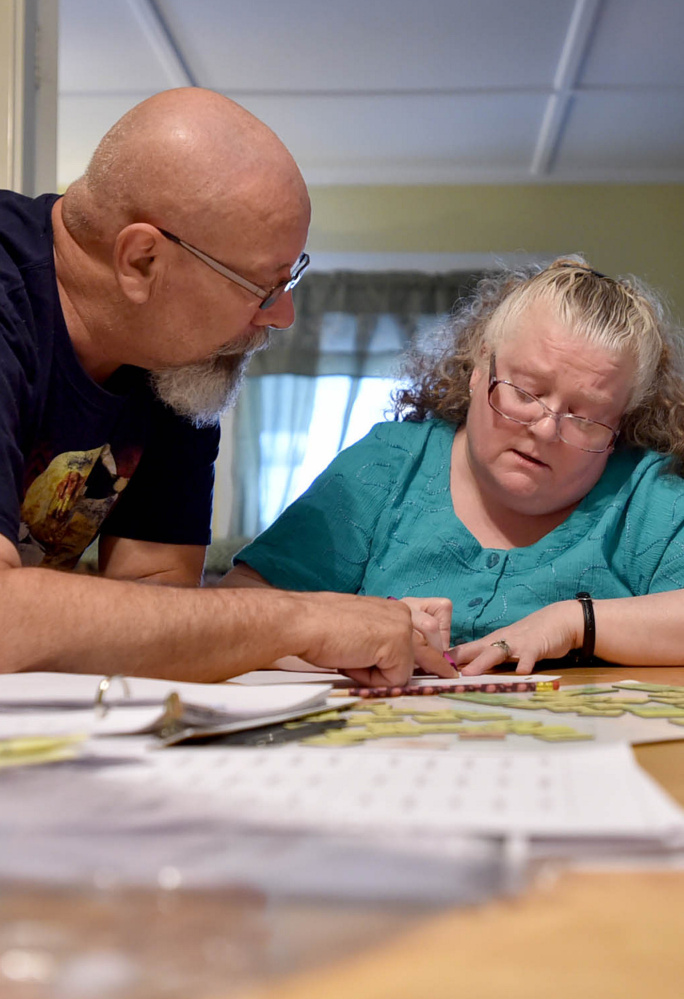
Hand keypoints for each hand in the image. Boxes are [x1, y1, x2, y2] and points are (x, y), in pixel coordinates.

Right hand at [293, 592, 456, 687]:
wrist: (303, 622)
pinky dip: (373, 680)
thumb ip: (379, 643)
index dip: (435, 646)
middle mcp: (401, 612)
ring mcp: (402, 626)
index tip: (444, 660)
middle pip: (433, 641)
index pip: (426, 626)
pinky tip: (352, 663)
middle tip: (452, 676)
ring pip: (414, 663)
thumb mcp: (358, 633)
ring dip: (389, 673)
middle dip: (440, 663)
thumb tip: (392, 666)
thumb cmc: (319, 627)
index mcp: (391, 607)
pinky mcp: (398, 643)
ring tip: (365, 666)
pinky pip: (395, 678)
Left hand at [450, 601, 583, 675]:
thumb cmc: (529, 636)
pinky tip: (521, 673)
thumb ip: (489, 657)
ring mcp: (518, 642)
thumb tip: (466, 672)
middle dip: (458, 660)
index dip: (447, 658)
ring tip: (471, 673)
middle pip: (476, 649)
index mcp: (491, 642)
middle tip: (440, 670)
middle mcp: (501, 641)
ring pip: (498, 652)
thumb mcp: (506, 646)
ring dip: (484, 662)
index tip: (428, 666)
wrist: (558, 620)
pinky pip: (530, 655)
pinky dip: (525, 663)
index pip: (465, 650)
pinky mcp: (537, 646)